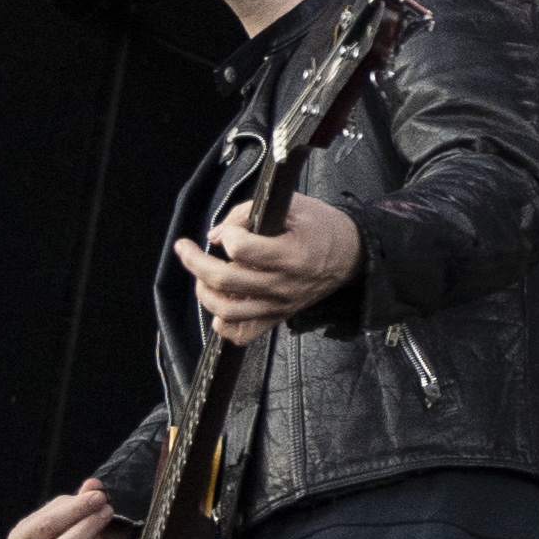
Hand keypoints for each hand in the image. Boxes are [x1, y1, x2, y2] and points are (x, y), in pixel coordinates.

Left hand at [175, 191, 363, 348]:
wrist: (353, 254)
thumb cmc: (323, 227)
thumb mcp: (293, 204)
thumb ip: (248, 212)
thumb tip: (215, 235)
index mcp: (291, 255)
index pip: (241, 248)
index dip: (228, 234)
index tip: (230, 230)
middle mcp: (284, 285)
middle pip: (225, 280)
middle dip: (195, 261)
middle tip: (185, 248)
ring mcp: (280, 305)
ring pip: (226, 310)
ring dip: (204, 291)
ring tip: (201, 275)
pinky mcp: (278, 316)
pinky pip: (242, 333)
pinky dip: (223, 323)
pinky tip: (221, 301)